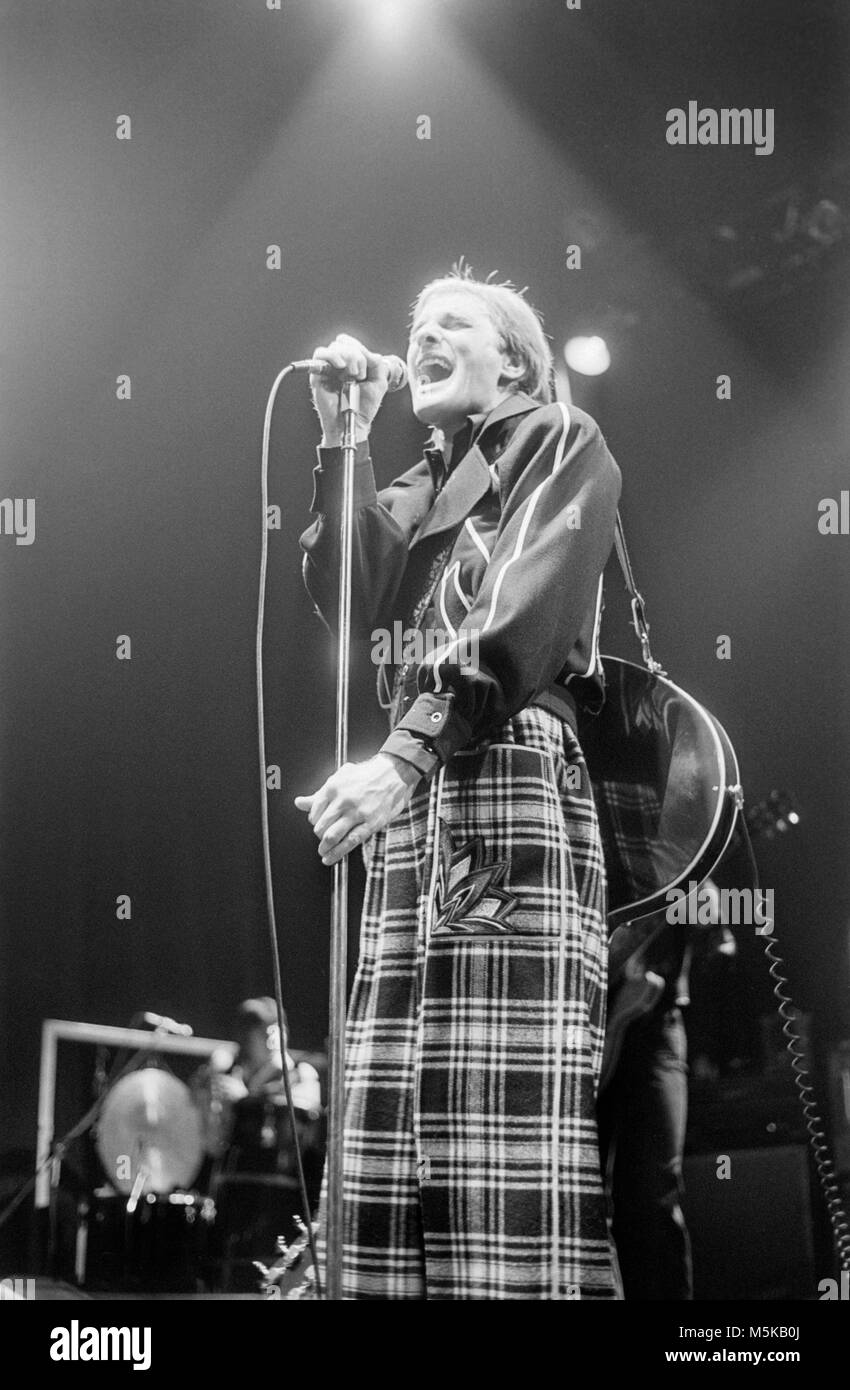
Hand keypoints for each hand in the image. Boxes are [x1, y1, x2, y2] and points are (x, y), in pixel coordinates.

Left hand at [294, 753, 419, 864]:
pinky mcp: (370, 823)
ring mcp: (357, 813)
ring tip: (322, 852)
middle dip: (318, 835)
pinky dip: (338, 853)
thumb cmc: (367, 774)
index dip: (313, 821)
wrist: (393, 773)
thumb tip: (299, 802)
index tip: (317, 824)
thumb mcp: (340, 778)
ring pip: (332, 836)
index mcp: (333, 787)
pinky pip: (350, 842)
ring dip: (324, 848)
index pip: (313, 812)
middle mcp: (343, 801)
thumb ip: (319, 794)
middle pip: (320, 826)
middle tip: (321, 837)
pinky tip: (331, 858)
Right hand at [310, 333, 392, 445]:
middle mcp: (338, 365)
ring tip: (352, 375)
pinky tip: (341, 366)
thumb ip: (376, 363)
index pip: (351, 343)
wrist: (353, 422)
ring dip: (348, 357)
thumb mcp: (378, 382)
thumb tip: (367, 352)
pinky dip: (332, 356)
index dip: (359, 348)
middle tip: (360, 375)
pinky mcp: (318, 375)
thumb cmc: (364, 406)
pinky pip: (320, 354)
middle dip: (356, 356)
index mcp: (351, 364)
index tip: (367, 364)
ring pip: (334, 346)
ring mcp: (328, 369)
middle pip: (343, 343)